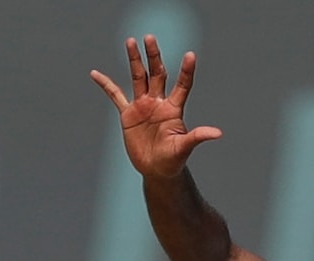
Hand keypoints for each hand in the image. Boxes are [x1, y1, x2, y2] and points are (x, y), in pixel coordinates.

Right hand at [90, 34, 221, 178]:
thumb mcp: (185, 147)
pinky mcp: (128, 114)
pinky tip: (96, 73)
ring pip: (138, 78)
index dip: (186, 71)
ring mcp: (143, 107)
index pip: (182, 85)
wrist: (157, 170)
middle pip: (157, 74)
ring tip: (131, 41)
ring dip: (135, 60)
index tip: (191, 55)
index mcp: (174, 109)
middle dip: (154, 56)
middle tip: (150, 37)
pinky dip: (106, 84)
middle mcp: (159, 103)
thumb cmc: (174, 160)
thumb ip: (198, 136)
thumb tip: (218, 133)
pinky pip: (115, 95)